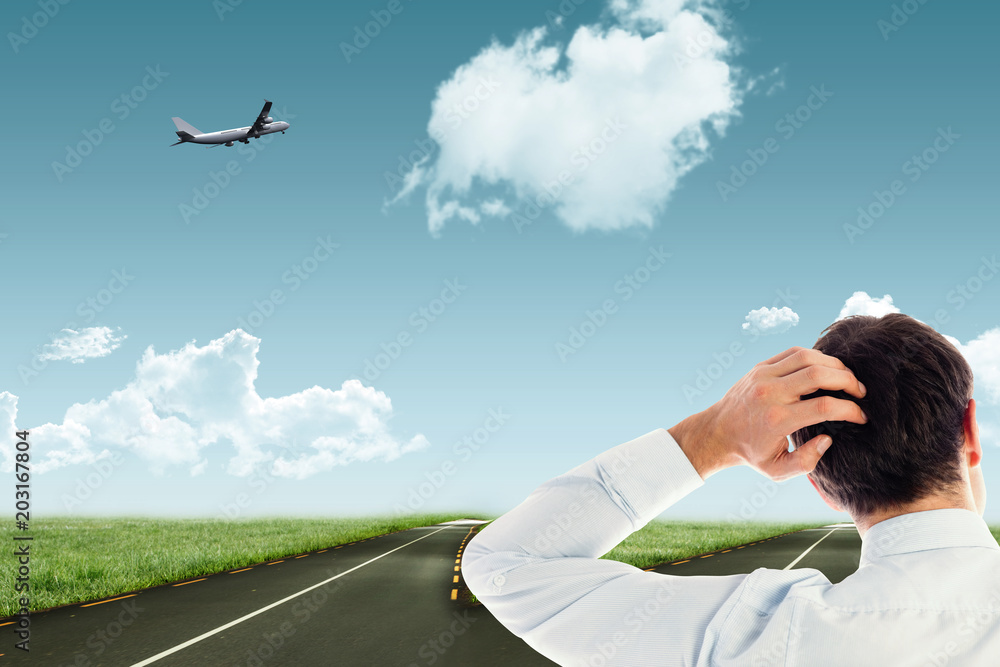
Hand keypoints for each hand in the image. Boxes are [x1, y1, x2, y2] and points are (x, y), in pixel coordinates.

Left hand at [669, 346, 867, 480]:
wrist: (717, 433)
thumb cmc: (751, 453)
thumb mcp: (777, 471)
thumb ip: (806, 462)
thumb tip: (827, 438)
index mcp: (777, 419)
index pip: (824, 406)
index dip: (850, 410)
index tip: (861, 417)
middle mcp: (770, 393)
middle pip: (819, 374)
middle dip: (848, 380)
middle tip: (860, 392)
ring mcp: (763, 376)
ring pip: (807, 357)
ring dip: (834, 365)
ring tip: (847, 379)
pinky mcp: (760, 367)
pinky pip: (793, 352)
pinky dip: (815, 356)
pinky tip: (826, 369)